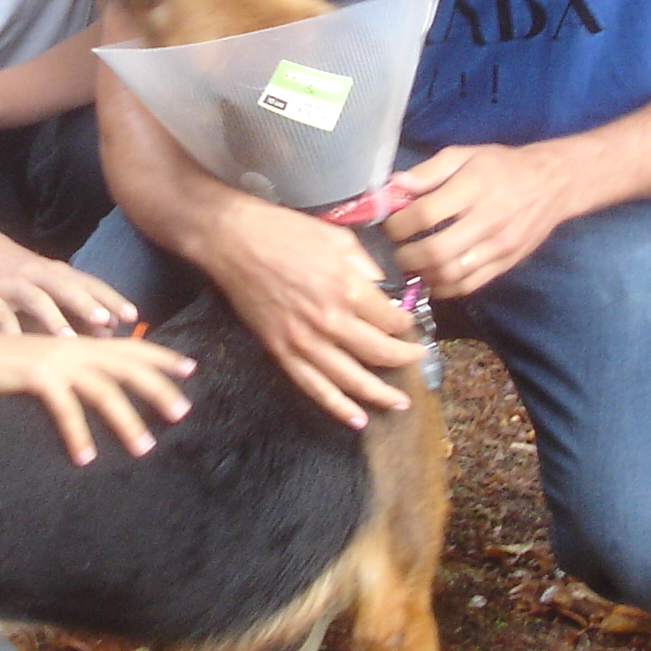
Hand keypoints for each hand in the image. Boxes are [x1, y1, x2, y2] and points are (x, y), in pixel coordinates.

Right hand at [0, 246, 133, 337]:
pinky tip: (20, 346)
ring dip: (53, 318)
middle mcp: (38, 274)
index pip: (90, 283)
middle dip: (85, 303)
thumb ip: (80, 311)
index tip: (132, 315)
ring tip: (68, 341)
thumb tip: (111, 334)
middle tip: (104, 320)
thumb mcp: (54, 289)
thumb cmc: (27, 279)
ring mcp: (12, 284)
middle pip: (65, 287)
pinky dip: (8, 331)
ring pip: (35, 299)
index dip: (111, 298)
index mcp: (59, 273)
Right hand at [0, 329, 194, 464]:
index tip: (191, 369)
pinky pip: (66, 409)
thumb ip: (74, 370)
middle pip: (128, 367)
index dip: (161, 357)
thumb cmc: (5, 364)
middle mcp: (75, 348)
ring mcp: (57, 360)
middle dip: (158, 389)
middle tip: (184, 413)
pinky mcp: (37, 376)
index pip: (131, 347)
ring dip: (126, 421)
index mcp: (81, 344)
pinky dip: (78, 435)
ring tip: (144, 448)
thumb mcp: (47, 363)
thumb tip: (98, 389)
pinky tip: (86, 459)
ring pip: (104, 390)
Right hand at [197, 195, 423, 428]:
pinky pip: (314, 387)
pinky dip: (336, 406)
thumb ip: (364, 265)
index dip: (406, 325)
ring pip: (351, 379)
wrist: (232, 240)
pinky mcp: (281, 351)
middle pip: (378, 352)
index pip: (391, 320)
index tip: (409, 326)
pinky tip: (357, 419)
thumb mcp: (337, 237)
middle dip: (404, 359)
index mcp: (346, 288)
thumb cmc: (283, 231)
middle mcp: (329, 320)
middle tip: (418, 362)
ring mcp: (304, 341)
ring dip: (379, 394)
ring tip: (399, 403)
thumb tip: (382, 287)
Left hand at [384, 143, 575, 298]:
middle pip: (436, 250)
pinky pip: (470, 285)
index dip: (398, 225)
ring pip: (451, 273)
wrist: (553, 183)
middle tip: (396, 252)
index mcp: (473, 187)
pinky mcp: (506, 263)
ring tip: (411, 266)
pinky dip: (445, 288)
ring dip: (423, 275)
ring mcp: (499, 246)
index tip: (389, 226)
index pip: (424, 214)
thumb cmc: (502, 166)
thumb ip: (428, 171)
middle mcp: (487, 220)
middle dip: (406, 256)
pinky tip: (433, 279)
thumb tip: (394, 186)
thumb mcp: (464, 154)